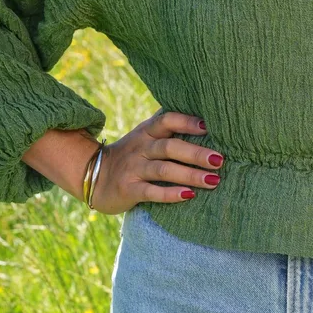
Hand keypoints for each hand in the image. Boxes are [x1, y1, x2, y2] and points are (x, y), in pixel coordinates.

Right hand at [89, 109, 223, 214]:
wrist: (93, 177)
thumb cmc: (131, 156)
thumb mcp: (144, 136)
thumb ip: (167, 128)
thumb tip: (203, 117)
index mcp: (147, 131)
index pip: (167, 120)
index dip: (187, 122)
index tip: (209, 127)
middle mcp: (141, 147)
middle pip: (170, 147)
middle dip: (196, 154)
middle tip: (219, 160)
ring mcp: (134, 168)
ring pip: (164, 170)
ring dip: (190, 175)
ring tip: (213, 180)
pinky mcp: (129, 189)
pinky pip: (152, 191)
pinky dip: (171, 194)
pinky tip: (189, 195)